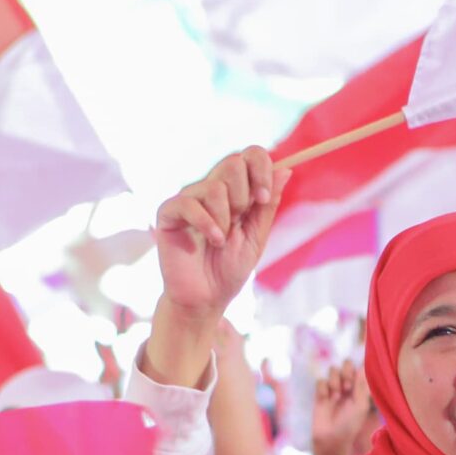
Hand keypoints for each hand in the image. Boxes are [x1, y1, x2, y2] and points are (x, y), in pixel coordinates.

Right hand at [154, 149, 288, 321]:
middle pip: (233, 162)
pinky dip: (207, 223)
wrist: (205, 298)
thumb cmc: (229, 269)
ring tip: (221, 241)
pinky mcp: (169, 213)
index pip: (250, 156)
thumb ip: (267, 205)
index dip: (262, 169)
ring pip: (214, 186)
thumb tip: (286, 170)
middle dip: (243, 195)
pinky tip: (213, 240)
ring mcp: (189, 199)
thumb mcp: (256, 236)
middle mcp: (211, 189)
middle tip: (239, 221)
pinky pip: (189, 203)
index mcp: (235, 191)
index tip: (264, 198)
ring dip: (225, 217)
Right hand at [310, 361, 370, 454]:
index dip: (359, 366)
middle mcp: (348, 385)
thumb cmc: (350, 424)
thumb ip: (361, 386)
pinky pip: (321, 380)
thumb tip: (363, 366)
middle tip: (347, 387)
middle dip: (346, 372)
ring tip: (336, 396)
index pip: (360, 368)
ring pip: (333, 370)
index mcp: (360, 387)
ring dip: (335, 381)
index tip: (360, 375)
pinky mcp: (320, 393)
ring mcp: (334, 388)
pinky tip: (326, 399)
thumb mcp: (360, 406)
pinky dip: (323, 388)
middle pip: (346, 364)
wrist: (332, 439)